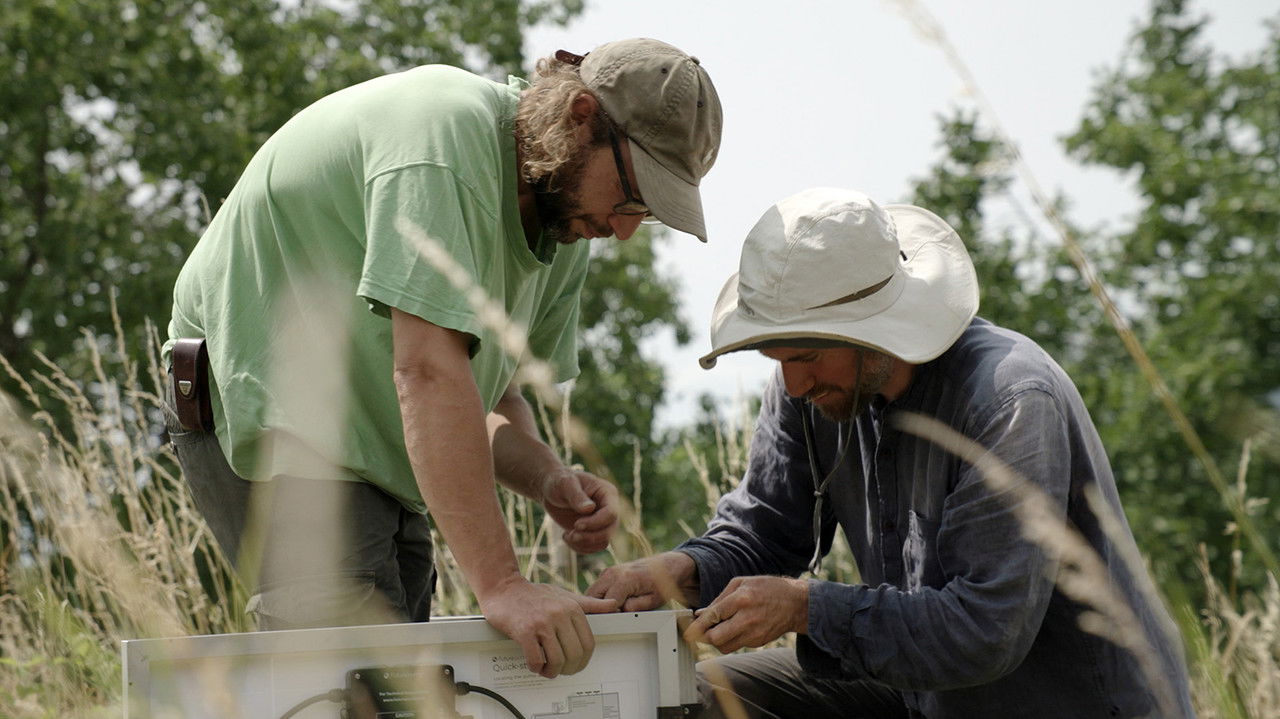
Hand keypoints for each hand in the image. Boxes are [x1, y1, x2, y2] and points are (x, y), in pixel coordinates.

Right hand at [479, 577, 617, 677]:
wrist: (504, 589)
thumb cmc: (534, 595)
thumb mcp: (566, 596)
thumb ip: (591, 604)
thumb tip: (614, 605)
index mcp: (572, 609)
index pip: (588, 644)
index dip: (583, 661)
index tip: (576, 665)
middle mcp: (559, 615)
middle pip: (574, 655)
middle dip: (568, 669)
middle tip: (561, 670)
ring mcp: (542, 623)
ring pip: (557, 660)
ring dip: (552, 671)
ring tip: (547, 669)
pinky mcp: (524, 631)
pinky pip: (536, 660)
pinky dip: (536, 668)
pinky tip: (534, 664)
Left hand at [539, 467, 618, 553]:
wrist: (551, 491)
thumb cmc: (559, 482)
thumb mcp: (565, 484)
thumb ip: (577, 495)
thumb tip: (590, 508)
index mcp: (607, 493)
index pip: (611, 513)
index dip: (596, 522)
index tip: (576, 525)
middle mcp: (609, 508)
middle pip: (610, 530)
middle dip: (590, 537)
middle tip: (570, 534)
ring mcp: (602, 522)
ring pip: (603, 542)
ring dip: (584, 543)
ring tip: (567, 535)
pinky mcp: (593, 532)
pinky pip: (593, 547)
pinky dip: (580, 547)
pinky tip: (566, 536)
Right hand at [587, 552, 698, 610]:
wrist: (665, 567)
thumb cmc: (661, 584)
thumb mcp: (653, 600)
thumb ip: (635, 607)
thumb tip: (619, 611)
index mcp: (624, 579)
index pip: (605, 605)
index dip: (610, 616)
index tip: (618, 621)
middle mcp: (612, 573)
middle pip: (593, 598)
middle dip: (598, 610)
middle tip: (612, 618)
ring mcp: (608, 571)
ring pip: (591, 593)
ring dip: (597, 603)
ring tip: (614, 610)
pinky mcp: (607, 573)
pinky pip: (596, 589)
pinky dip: (600, 597)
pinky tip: (613, 603)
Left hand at [683, 576, 808, 653]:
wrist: (795, 604)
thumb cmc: (767, 589)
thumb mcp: (741, 583)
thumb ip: (719, 599)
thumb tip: (700, 613)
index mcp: (741, 599)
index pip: (713, 617)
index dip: (697, 626)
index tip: (687, 632)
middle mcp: (747, 618)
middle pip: (716, 638)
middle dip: (704, 636)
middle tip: (700, 631)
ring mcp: (754, 633)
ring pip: (724, 646)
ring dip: (716, 640)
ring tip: (719, 628)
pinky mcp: (758, 642)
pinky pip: (737, 645)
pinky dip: (731, 639)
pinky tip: (736, 628)